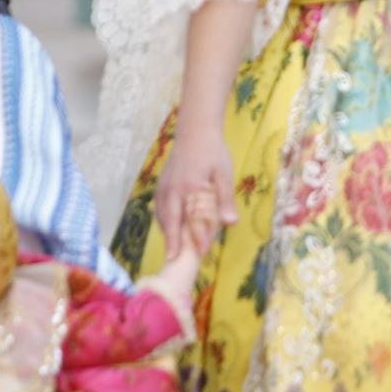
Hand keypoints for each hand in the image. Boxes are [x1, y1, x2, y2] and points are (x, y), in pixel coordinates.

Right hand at [155, 125, 235, 259]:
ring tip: (173, 250)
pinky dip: (164, 221)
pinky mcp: (161, 184)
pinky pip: (160, 208)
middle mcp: (171, 190)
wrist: (195, 130)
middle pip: (169, 222)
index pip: (189, 220)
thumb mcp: (223, 173)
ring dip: (167, 233)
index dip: (194, 239)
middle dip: (172, 242)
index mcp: (188, 188)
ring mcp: (164, 187)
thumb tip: (230, 223)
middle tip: (175, 261)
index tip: (200, 253)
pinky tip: (170, 229)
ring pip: (162, 216)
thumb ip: (225, 199)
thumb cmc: (212, 152)